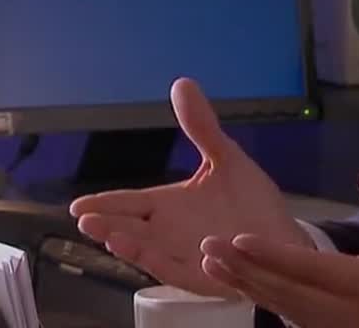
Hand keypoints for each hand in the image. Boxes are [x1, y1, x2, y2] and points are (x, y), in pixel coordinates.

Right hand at [69, 78, 309, 297]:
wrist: (280, 236)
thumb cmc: (249, 203)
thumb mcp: (225, 158)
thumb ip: (201, 126)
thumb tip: (182, 83)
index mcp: (169, 206)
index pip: (129, 204)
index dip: (104, 204)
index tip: (78, 205)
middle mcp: (169, 233)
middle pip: (130, 230)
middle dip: (108, 225)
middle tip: (85, 220)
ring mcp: (185, 255)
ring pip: (149, 254)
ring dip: (131, 248)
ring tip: (112, 239)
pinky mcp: (204, 276)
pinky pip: (181, 273)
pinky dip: (167, 267)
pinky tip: (154, 258)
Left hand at [200, 169, 358, 327]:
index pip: (313, 269)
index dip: (272, 255)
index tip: (237, 240)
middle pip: (291, 296)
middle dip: (248, 273)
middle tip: (209, 251)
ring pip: (294, 315)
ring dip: (255, 291)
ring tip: (219, 268)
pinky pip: (308, 326)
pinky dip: (278, 308)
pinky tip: (255, 290)